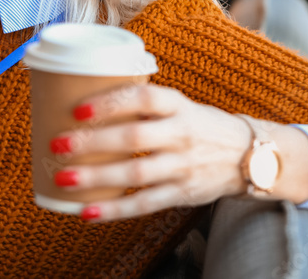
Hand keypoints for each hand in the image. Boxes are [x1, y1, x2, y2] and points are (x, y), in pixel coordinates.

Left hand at [49, 85, 252, 222]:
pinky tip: (87, 211)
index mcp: (178, 105)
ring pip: (137, 174)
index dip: (110, 102)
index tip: (78, 108)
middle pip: (134, 138)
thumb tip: (82, 95)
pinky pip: (145, 204)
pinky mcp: (183, 194)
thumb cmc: (198, 125)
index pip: (143, 97)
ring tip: (64, 178)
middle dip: (93, 142)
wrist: (249, 155)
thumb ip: (141, 103)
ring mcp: (183, 166)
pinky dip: (114, 210)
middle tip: (59, 143)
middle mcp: (182, 134)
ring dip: (97, 178)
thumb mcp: (178, 104)